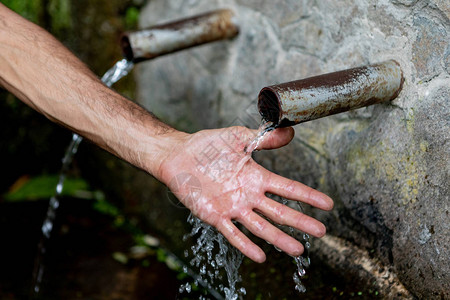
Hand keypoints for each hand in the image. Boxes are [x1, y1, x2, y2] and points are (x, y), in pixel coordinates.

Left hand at [158, 126, 332, 262]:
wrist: (180, 155)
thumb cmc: (209, 145)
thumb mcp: (239, 137)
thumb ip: (263, 139)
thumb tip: (289, 133)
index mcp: (257, 177)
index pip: (288, 189)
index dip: (308, 196)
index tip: (328, 205)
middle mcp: (249, 195)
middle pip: (280, 212)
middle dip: (301, 222)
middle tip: (321, 232)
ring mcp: (233, 207)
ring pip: (261, 227)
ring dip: (279, 239)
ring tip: (297, 251)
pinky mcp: (215, 216)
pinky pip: (233, 233)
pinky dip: (245, 245)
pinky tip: (260, 256)